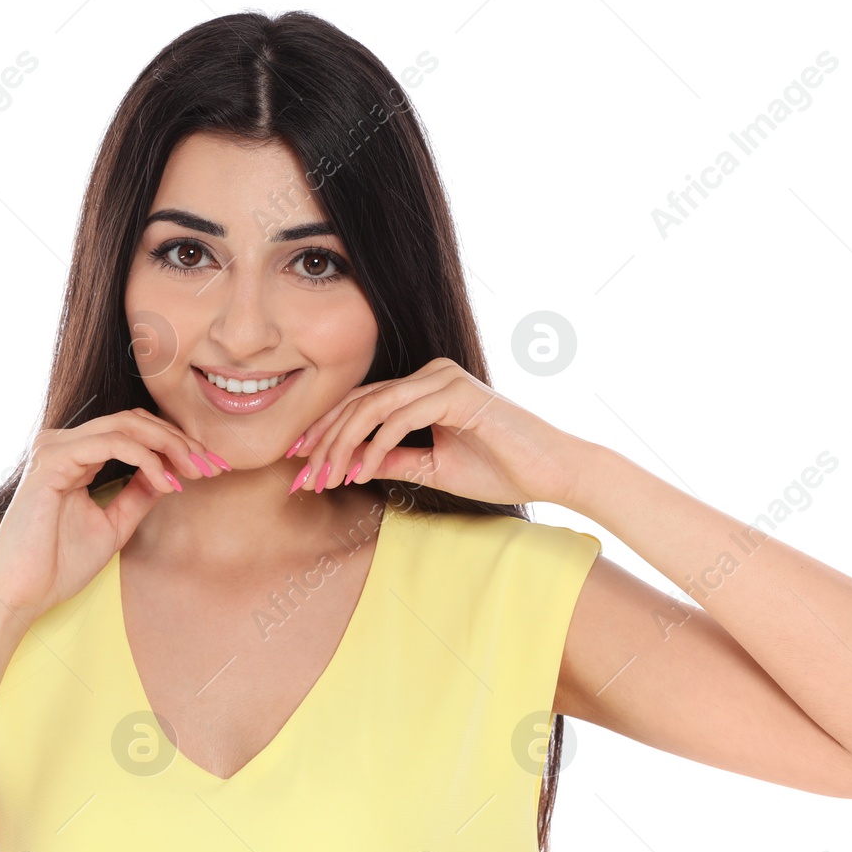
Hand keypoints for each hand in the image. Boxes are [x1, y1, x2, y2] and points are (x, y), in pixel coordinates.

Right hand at [0, 408, 229, 622]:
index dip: (176, 444)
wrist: (21, 594)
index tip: (211, 468)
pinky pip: (112, 444)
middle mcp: (63, 444)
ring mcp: (55, 448)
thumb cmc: (58, 565)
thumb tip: (173, 472)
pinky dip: (146, 459)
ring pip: (127, 425)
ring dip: (170, 446)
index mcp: (74, 455)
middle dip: (180, 441)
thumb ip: (140, 494)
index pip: (134, 431)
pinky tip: (167, 481)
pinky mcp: (52, 461)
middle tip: (213, 466)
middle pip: (135, 421)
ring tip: (195, 471)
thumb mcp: (114, 524)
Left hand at [293, 357, 579, 506]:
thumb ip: (396, 460)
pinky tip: (360, 473)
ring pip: (374, 407)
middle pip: (360, 402)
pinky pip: (402, 417)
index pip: (363, 403)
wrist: (551, 470)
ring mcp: (444, 379)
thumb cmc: (502, 468)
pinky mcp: (456, 392)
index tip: (300, 464)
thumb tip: (353, 465)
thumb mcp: (434, 468)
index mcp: (426, 387)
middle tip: (301, 475)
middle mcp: (431, 374)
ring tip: (324, 477)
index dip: (326, 433)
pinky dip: (376, 446)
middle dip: (324, 440)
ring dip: (343, 445)